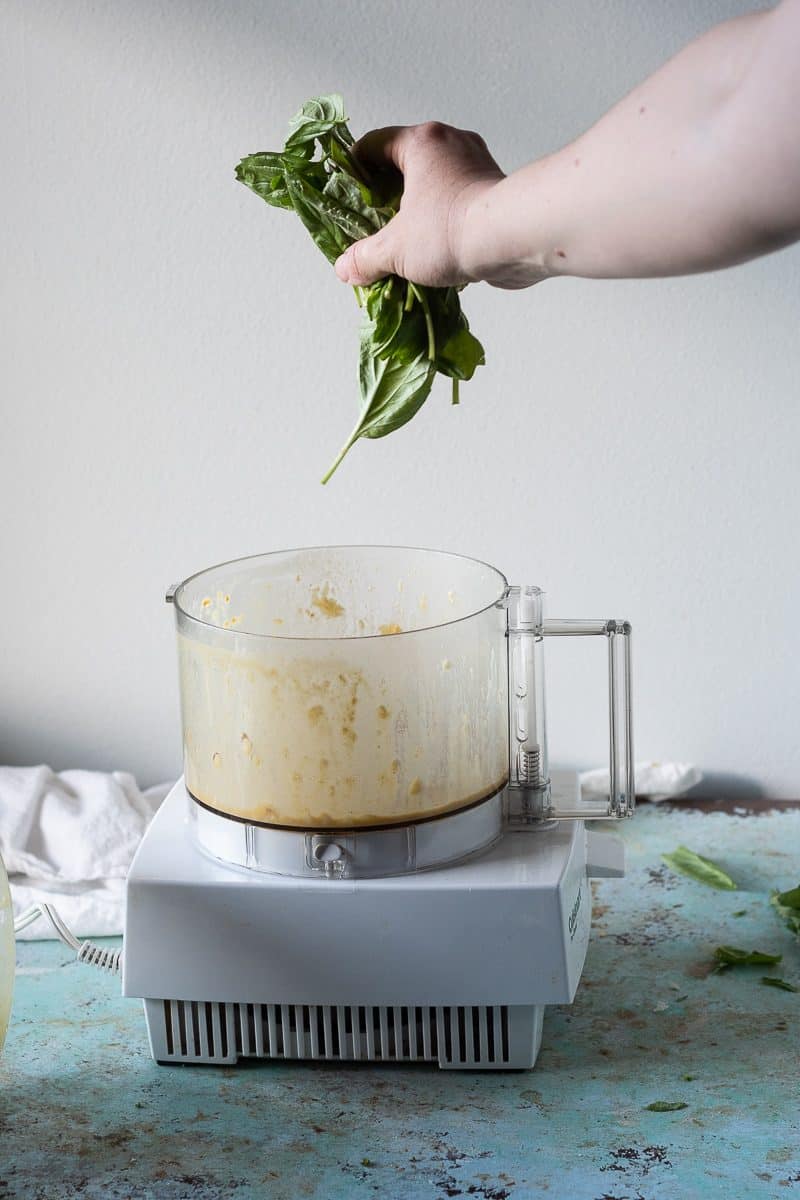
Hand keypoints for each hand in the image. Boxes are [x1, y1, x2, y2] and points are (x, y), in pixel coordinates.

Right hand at [334, 121, 508, 288]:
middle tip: (372, 223)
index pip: (375, 143)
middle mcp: (451, 145)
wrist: (513, 240)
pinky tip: (436, 248)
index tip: (345, 191)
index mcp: (422, 143)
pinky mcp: (495, 191)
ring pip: (436, 183)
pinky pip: (459, 201)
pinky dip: (444, 220)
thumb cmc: (450, 230)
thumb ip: (366, 257)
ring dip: (418, 209)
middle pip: (406, 163)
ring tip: (404, 241)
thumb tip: (347, 268)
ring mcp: (477, 165)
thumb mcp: (395, 249)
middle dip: (387, 195)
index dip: (354, 167)